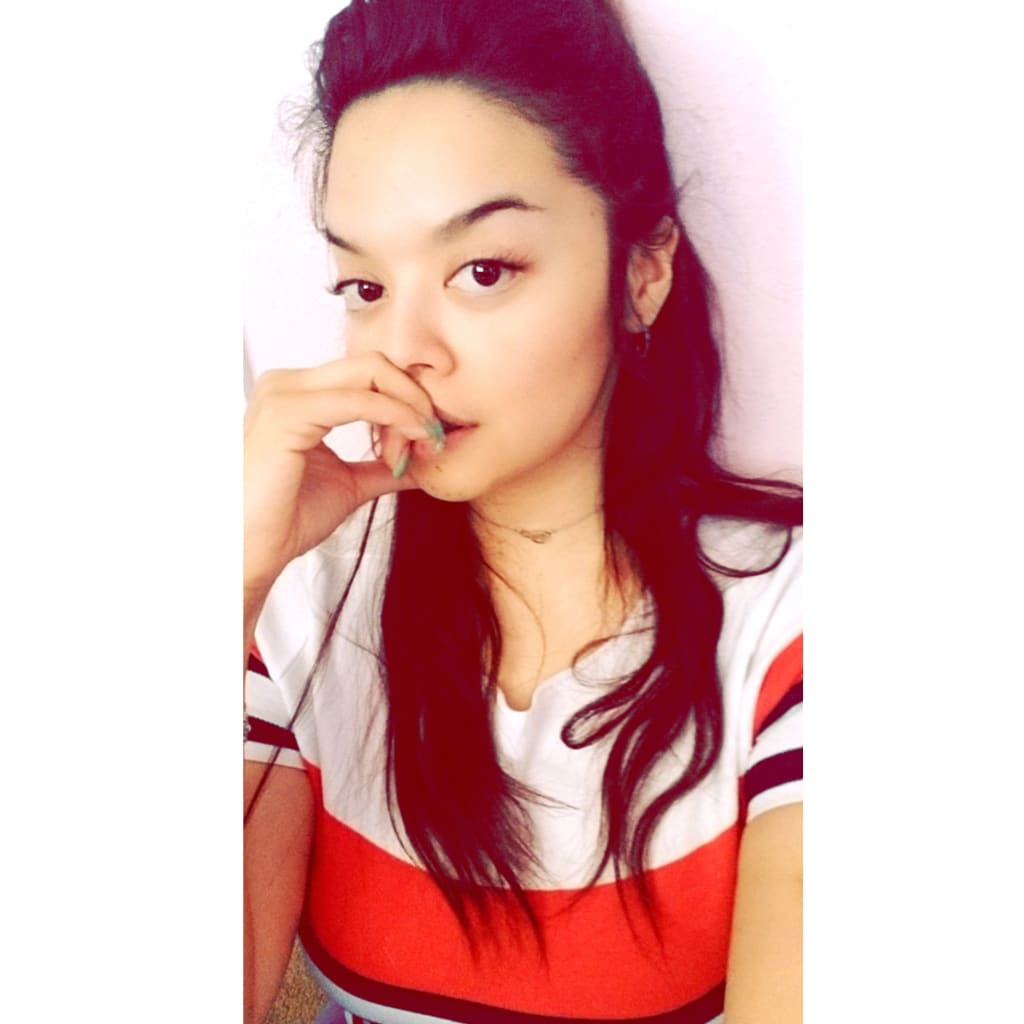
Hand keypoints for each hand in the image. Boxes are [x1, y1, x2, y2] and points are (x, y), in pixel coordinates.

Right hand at [243, 352, 439, 600]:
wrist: (249, 551)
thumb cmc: (284, 519)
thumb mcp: (350, 484)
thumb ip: (384, 465)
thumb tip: (422, 458)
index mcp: (299, 394)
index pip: (369, 374)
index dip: (408, 401)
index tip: (427, 441)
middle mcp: (288, 384)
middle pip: (374, 363)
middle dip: (414, 398)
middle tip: (430, 438)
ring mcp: (284, 393)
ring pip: (372, 372)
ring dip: (407, 409)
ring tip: (416, 449)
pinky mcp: (288, 412)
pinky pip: (361, 400)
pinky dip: (394, 417)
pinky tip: (402, 449)